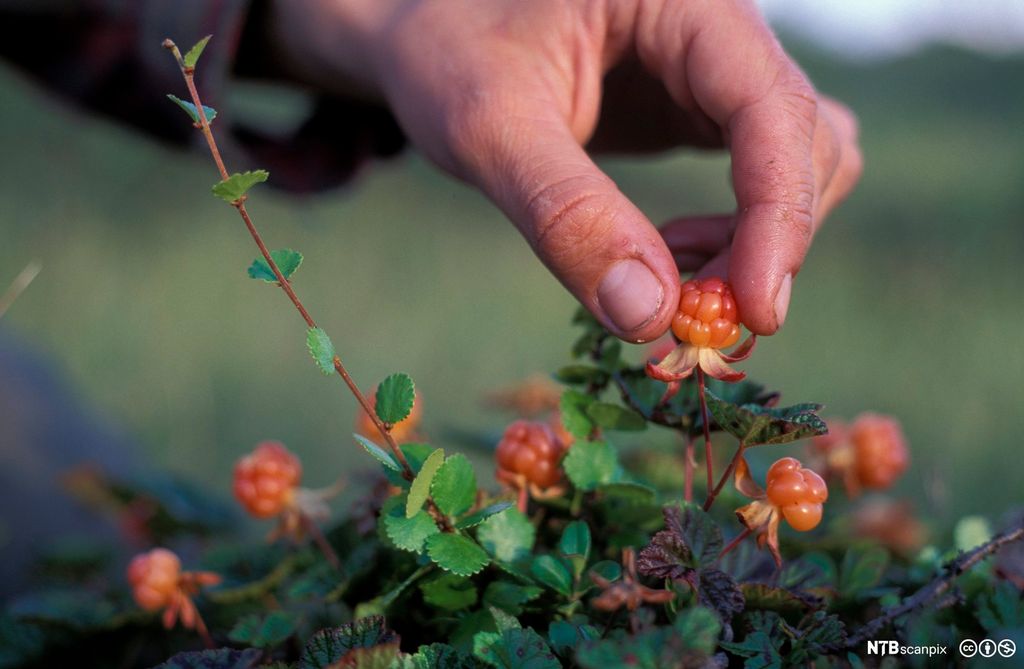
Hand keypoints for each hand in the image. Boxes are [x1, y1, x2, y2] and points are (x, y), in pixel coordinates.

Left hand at [268, 0, 861, 340]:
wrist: (429, 31)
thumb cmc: (447, 52)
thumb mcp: (486, 125)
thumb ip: (563, 213)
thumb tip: (652, 317)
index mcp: (684, 1)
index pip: (772, 105)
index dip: (780, 213)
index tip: (755, 312)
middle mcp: (719, 28)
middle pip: (805, 140)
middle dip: (768, 239)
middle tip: (695, 321)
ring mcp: (716, 70)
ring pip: (800, 160)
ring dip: (760, 238)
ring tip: (676, 283)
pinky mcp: (701, 107)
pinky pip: (760, 174)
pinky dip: (738, 232)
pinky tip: (670, 254)